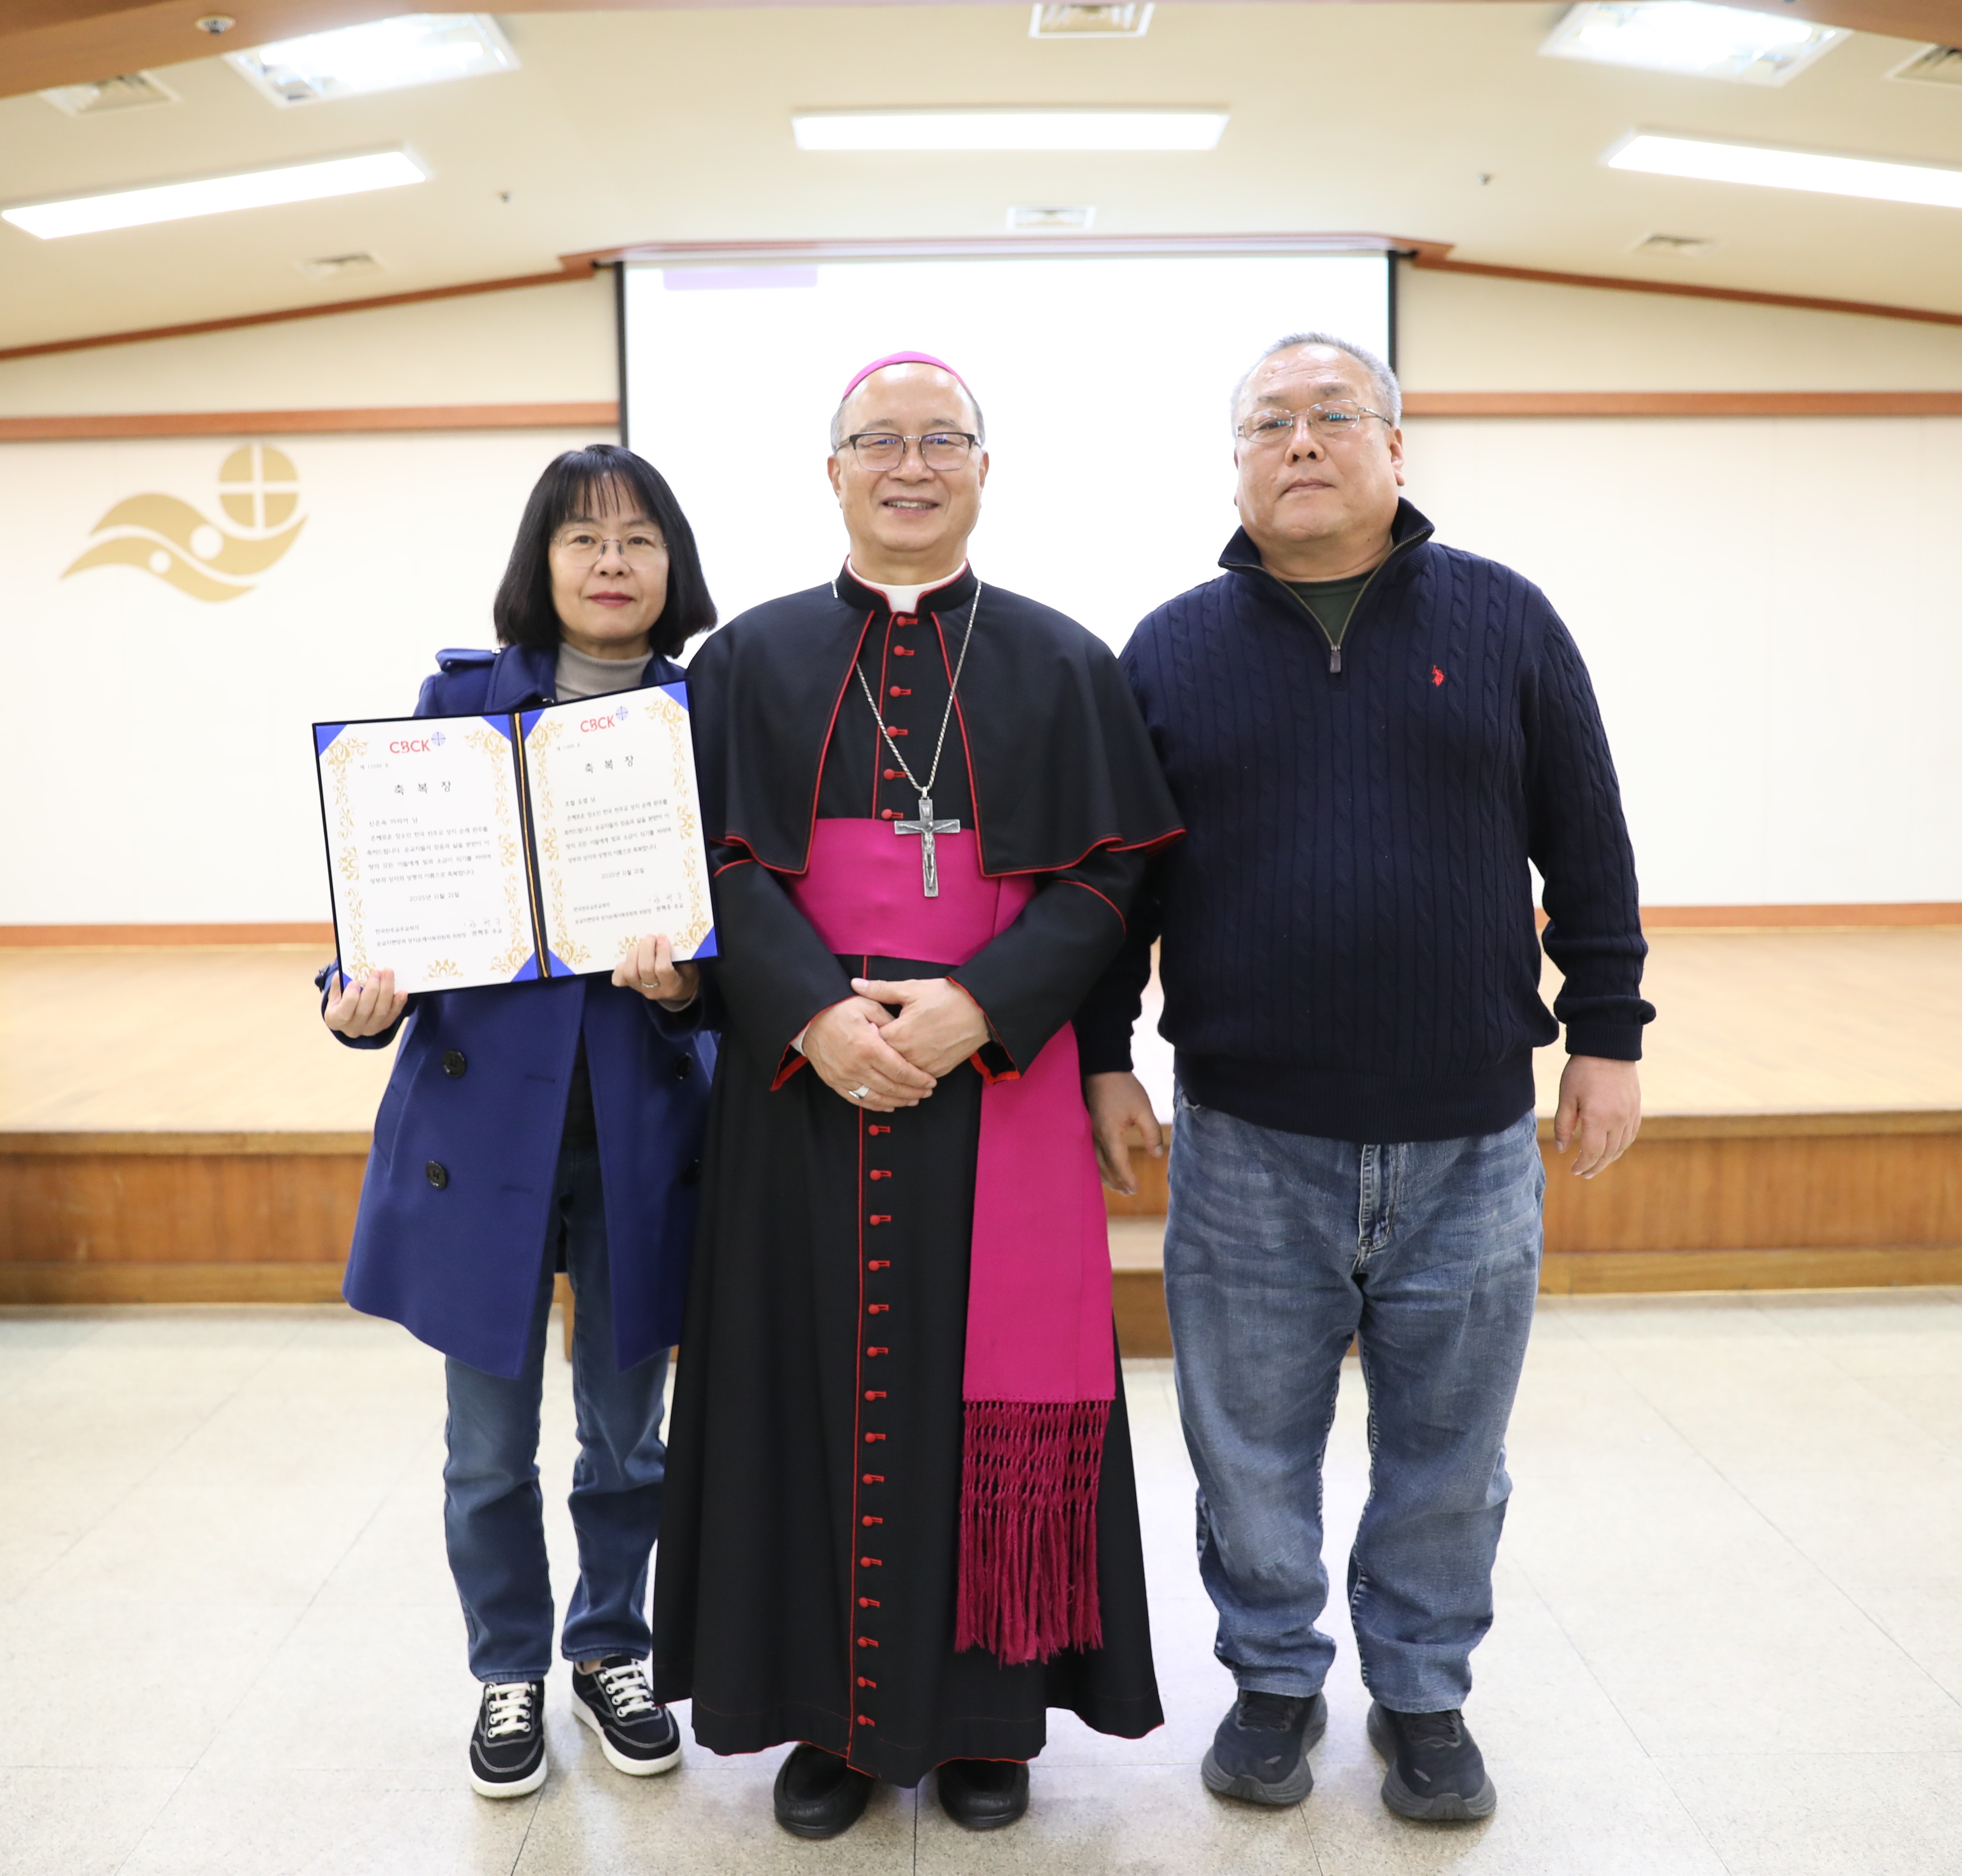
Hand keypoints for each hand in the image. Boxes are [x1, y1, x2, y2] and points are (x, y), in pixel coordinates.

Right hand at [324, 967, 407, 1038]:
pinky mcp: (383, 1026)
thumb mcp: (335, 993)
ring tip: (388, 974)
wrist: (351, 1015)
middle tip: (377, 972)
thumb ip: (338, 984)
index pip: (343, 1013)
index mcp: (335, 1020)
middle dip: (372, 989)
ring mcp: (370, 1029)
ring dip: (386, 991)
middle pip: (365, 1011)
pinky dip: (398, 1003)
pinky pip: (393, 1015)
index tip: (354, 982)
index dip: (350, 998)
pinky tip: (402, 992)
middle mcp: (353, 1028)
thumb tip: (344, 972)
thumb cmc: (341, 1001)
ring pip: (381, 1012)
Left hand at [612, 933, 698, 1009]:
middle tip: (651, 937)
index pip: (663, 969)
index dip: (661, 951)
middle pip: (644, 969)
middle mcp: (655, 990)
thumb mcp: (690, 967)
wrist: (678, 990)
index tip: (662, 937)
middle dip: (646, 948)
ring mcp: (640, 989)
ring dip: (634, 954)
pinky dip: (621, 966)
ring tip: (641, 945)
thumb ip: (680, 956)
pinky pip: (619, 978)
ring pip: (630, 973)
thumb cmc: (685, 975)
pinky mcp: (631, 987)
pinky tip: (631, 958)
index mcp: (672, 986)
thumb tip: (664, 938)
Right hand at [803, 995, 936, 1110]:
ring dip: (897, 1101)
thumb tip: (906, 1035)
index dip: (918, 1079)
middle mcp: (856, 1066)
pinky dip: (876, 1105)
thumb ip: (889, 1021)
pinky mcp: (834, 1082)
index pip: (900, 1071)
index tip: (931, 1082)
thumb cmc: (840, 1009)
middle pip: (891, 1087)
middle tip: (927, 1093)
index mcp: (868, 1047)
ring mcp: (844, 1077)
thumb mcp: (868, 1006)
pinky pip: (858, 1100)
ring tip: (912, 1100)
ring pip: (876, 1098)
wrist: (809, 1019)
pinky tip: (889, 1105)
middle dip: (912, 1092)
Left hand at [852, 976, 989, 1079]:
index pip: (871, 1043)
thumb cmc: (945, 997)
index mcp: (898, 1034)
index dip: (867, 1036)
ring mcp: (924, 1066)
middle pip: (883, 1060)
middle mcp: (908, 1055)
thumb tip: (855, 983)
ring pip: (900, 1072)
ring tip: (894, 1054)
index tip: (864, 1031)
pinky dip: (912, 1071)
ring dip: (895, 1065)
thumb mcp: (911, 989)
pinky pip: (918, 1076)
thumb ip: (880, 989)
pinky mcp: (938, 1072)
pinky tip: (911, 1062)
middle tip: (875, 1046)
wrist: (979, 1010)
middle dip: (878, 1054)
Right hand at [1084, 1071, 1162, 1193]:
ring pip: (1094, 1160)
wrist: (1102, 1067)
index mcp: (1110, 1135)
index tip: (1135, 1190)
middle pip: (1104, 1167)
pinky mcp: (1088, 1124)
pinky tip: (1103, 1164)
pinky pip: (1091, 1151)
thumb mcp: (1143, 1109)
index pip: (1119, 1164)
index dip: (1127, 1179)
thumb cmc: (1123, 1087)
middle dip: (1116, 1182)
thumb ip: (1152, 1133)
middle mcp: (1096, 1136)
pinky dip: (1098, 1163)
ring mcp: (1090, 1131)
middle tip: (1127, 1193)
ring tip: (1115, 1184)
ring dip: (1105, 1175)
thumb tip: (1157, 1155)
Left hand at [1553, 1055, 1641, 1177]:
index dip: (1582, 1164)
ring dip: (1608, 1159)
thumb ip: (1563, 1126)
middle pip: (1608, 1154)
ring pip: (1621, 1146)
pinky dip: (1621, 1146)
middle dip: (1594, 1166)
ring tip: (1596, 1165)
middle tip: (1583, 1174)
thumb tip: (1563, 1150)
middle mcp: (1618, 1120)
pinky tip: (1612, 1149)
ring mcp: (1630, 1115)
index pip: (1591, 1152)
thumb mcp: (1566, 1097)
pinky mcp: (1636, 1109)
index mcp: (1598, 1118)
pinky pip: (1631, 1135)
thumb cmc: (1582, 1070)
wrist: (1608, 1047)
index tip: (1573, 1170)